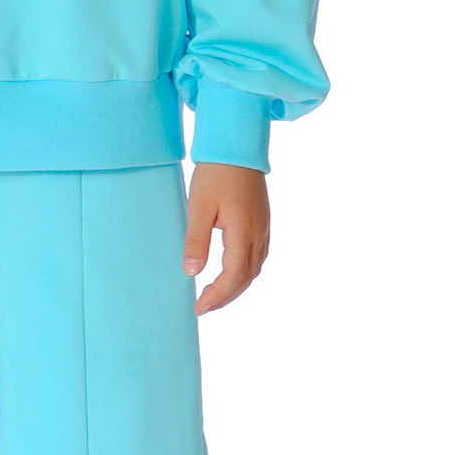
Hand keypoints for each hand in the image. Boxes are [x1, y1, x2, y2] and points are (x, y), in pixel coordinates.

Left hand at [183, 162, 269, 316]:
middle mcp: (259, 234)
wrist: (237, 147)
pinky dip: (243, 272)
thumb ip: (196, 241)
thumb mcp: (198, 206)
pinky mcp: (262, 223)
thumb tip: (191, 272)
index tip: (199, 307)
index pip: (233, 276)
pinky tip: (229, 273)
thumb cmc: (215, 173)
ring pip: (254, 269)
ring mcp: (264, 228)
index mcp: (244, 231)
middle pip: (246, 278)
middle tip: (203, 307)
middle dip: (225, 297)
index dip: (217, 296)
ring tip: (214, 295)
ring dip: (236, 287)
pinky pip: (257, 257)